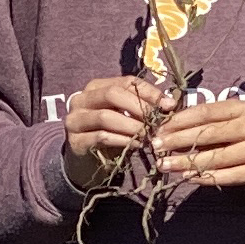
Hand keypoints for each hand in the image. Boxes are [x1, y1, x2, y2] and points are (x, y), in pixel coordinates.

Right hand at [60, 76, 163, 193]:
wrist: (86, 161)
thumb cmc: (110, 134)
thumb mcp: (125, 116)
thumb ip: (141, 107)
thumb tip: (170, 103)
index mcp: (96, 87)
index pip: (126, 82)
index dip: (149, 92)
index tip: (169, 105)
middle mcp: (81, 99)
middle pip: (112, 94)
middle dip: (139, 107)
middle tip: (156, 121)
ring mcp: (75, 120)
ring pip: (106, 117)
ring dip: (132, 126)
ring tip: (148, 135)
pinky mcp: (75, 140)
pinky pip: (101, 137)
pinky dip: (122, 140)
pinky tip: (136, 145)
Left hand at [151, 98, 244, 190]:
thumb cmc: (236, 133)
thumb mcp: (223, 120)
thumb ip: (199, 122)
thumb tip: (164, 129)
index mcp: (242, 108)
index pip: (207, 112)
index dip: (180, 121)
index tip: (159, 130)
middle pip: (210, 134)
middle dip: (179, 141)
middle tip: (156, 148)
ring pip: (218, 157)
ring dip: (188, 162)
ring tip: (166, 165)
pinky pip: (229, 176)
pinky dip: (206, 178)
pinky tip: (187, 177)